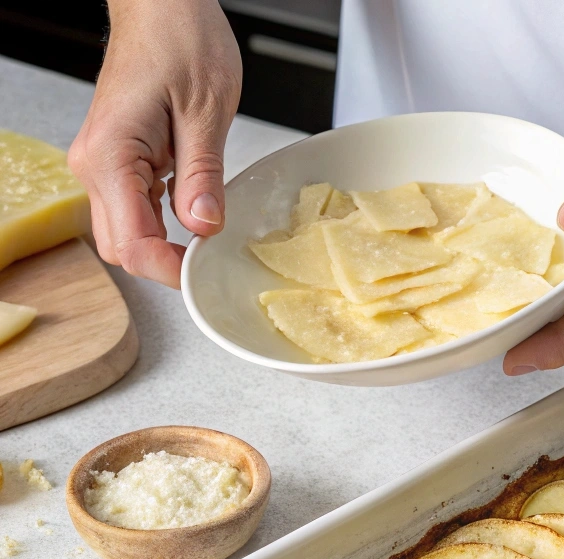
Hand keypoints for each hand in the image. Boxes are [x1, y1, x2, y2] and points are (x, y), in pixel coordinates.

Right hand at [68, 0, 241, 287]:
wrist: (161, 2)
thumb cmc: (180, 37)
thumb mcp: (206, 111)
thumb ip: (202, 176)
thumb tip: (204, 227)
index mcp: (111, 156)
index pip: (133, 244)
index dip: (171, 270)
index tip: (205, 272)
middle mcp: (96, 165)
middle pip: (123, 249)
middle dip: (166, 264)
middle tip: (212, 260)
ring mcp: (102, 165)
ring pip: (127, 234)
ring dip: (166, 245)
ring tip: (209, 236)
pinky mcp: (118, 162)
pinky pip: (136, 211)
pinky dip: (164, 224)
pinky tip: (196, 213)